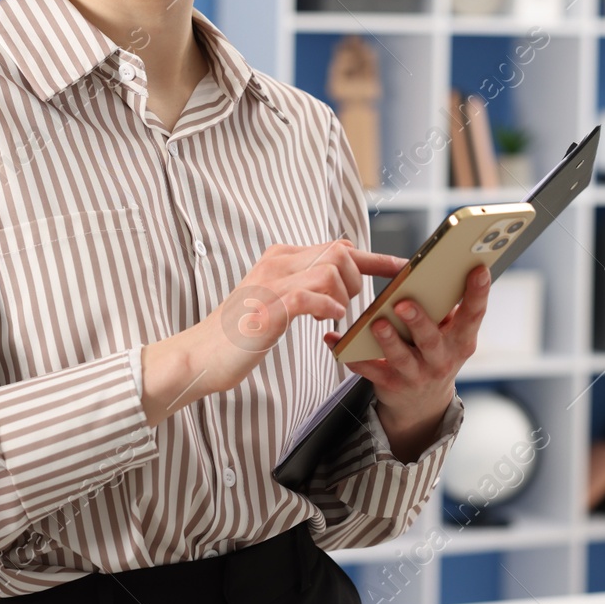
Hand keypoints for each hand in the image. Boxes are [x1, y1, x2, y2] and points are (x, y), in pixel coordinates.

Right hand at [140, 239, 404, 426]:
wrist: (199, 357)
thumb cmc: (240, 335)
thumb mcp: (277, 301)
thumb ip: (306, 285)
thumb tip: (339, 274)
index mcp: (281, 258)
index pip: (338, 246)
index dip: (376, 258)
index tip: (404, 268)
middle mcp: (276, 263)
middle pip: (339, 252)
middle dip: (358, 280)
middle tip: (348, 307)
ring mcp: (270, 284)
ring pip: (329, 269)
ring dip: (342, 296)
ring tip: (332, 316)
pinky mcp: (266, 309)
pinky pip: (310, 295)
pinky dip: (327, 307)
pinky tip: (328, 319)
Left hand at [323, 262, 490, 460]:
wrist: (422, 403)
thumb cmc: (435, 354)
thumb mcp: (451, 336)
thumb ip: (446, 310)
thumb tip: (439, 272)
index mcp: (461, 341)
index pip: (474, 315)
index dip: (478, 293)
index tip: (478, 269)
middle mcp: (441, 359)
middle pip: (431, 340)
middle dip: (418, 321)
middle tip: (404, 303)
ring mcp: (416, 375)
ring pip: (401, 357)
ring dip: (387, 339)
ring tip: (376, 322)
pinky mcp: (391, 384)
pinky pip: (368, 369)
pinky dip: (350, 355)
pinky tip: (335, 340)